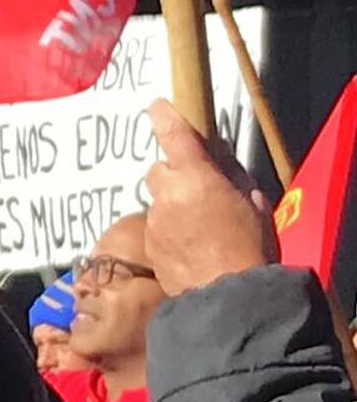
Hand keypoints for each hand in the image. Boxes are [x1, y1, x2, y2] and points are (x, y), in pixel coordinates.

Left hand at [144, 99, 277, 296]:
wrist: (229, 295)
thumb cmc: (249, 247)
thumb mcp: (253, 203)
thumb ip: (232, 177)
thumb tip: (219, 161)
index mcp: (195, 177)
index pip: (174, 136)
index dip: (164, 117)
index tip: (156, 106)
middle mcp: (167, 195)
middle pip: (160, 171)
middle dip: (175, 175)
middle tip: (199, 190)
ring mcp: (154, 221)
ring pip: (159, 202)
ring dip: (174, 206)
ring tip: (201, 229)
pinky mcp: (149, 245)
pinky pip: (157, 228)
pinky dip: (170, 230)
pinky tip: (192, 247)